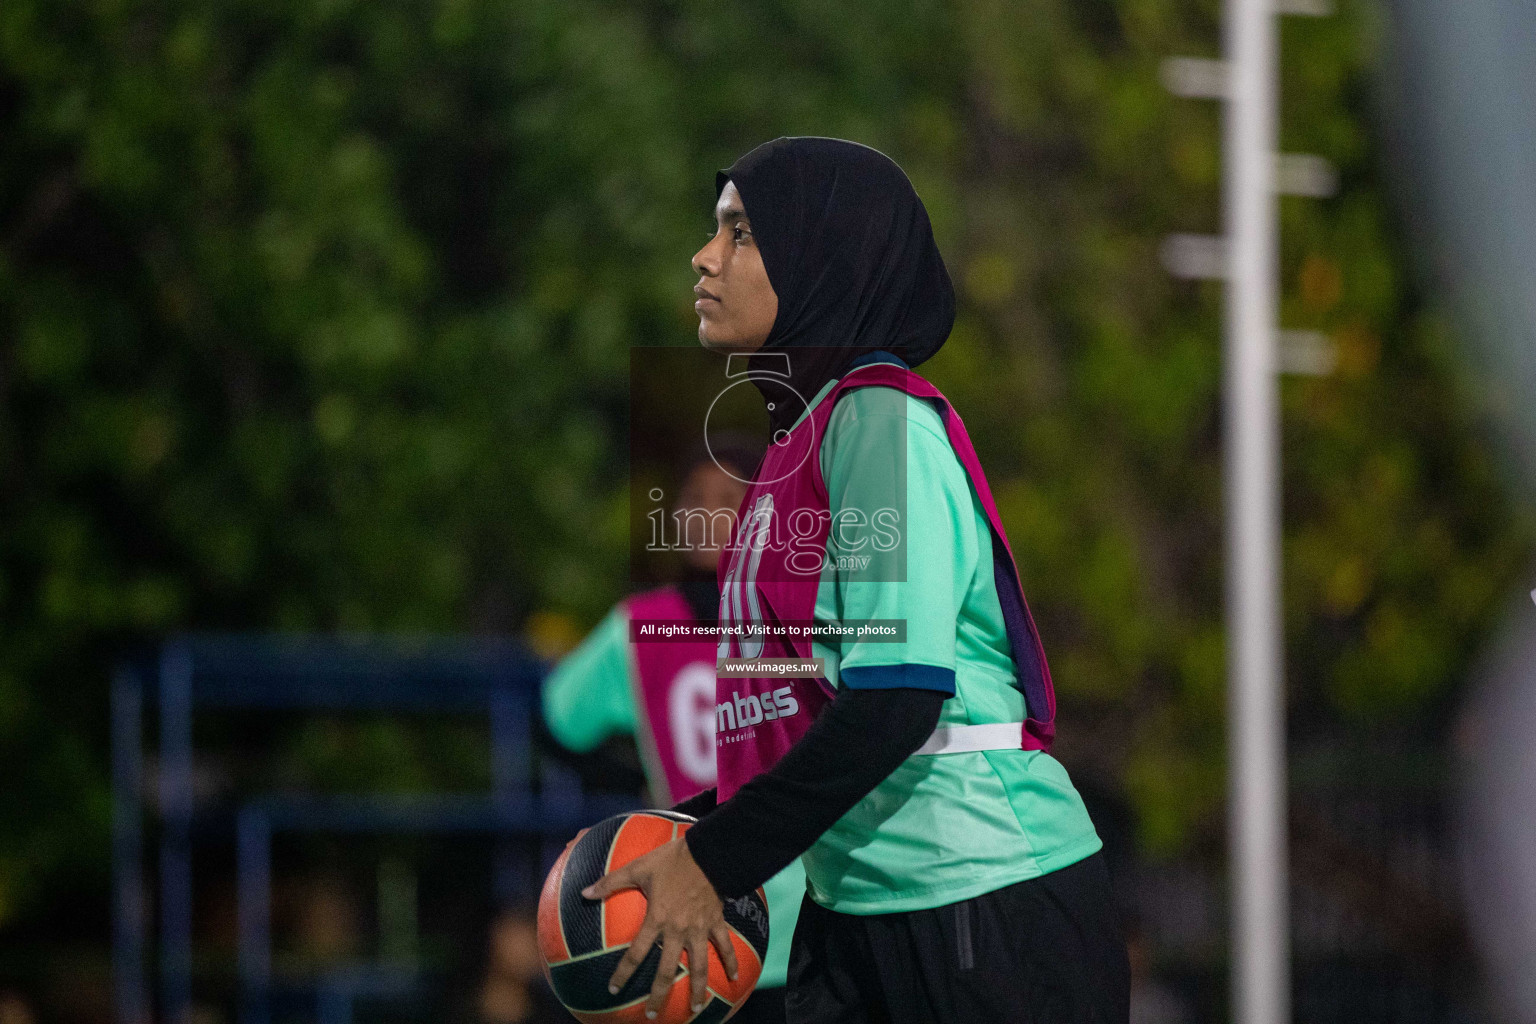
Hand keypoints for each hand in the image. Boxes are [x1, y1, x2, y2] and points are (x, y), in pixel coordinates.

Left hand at [582, 837, 739, 1018]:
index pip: (637, 953)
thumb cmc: (671, 860)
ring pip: (699, 967)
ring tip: (696, 1009)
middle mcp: (678, 931)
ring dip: (698, 990)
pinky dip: (731, 961)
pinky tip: (735, 977)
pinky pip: (725, 946)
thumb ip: (611, 882)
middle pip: (668, 971)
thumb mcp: (638, 868)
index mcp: (657, 919)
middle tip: (651, 1015)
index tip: (614, 990)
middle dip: (658, 995)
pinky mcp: (716, 922)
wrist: (708, 852)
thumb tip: (584, 892)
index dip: (624, 972)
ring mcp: (699, 929)